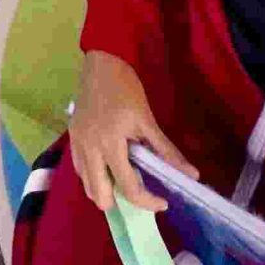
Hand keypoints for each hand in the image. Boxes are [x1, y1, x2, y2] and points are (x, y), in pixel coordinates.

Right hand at [68, 50, 196, 211]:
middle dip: (121, 202)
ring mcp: (77, 144)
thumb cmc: (126, 88)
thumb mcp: (148, 120)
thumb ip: (166, 151)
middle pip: (100, 196)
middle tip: (139, 189)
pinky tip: (108, 166)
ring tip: (124, 178)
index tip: (163, 202)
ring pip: (87, 186)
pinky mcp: (72, 137)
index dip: (148, 202)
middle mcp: (90, 149)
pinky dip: (93, 177)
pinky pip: (79, 170)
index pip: (128, 188)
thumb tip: (192, 175)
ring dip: (105, 190)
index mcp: (110, 145)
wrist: (101, 62)